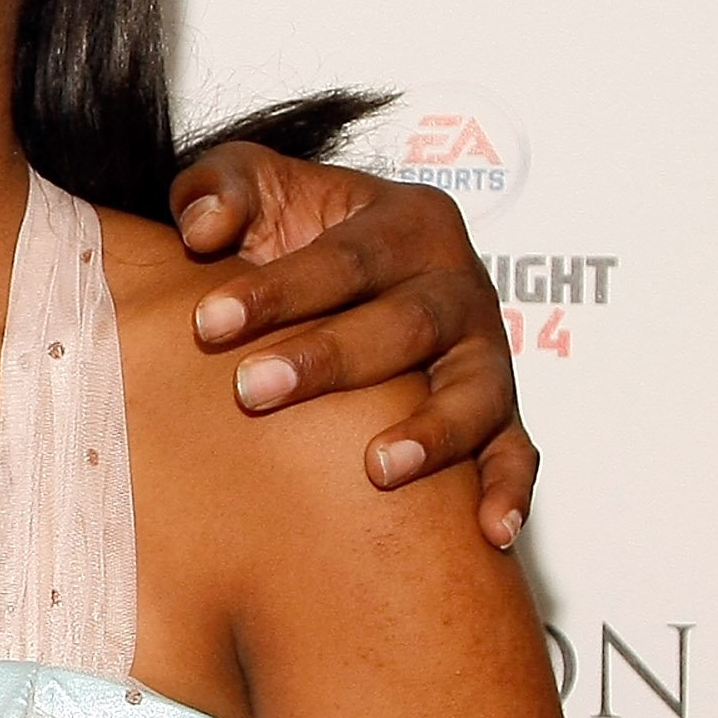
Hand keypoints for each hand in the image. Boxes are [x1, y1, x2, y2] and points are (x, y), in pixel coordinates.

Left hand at [169, 144, 532, 547]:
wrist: (342, 270)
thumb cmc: (290, 226)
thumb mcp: (252, 186)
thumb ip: (218, 188)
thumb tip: (201, 229)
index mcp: (408, 222)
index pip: (344, 258)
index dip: (277, 288)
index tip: (207, 322)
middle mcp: (459, 285)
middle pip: (405, 324)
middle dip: (330, 358)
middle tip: (253, 389)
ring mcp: (485, 352)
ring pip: (474, 390)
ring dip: (432, 431)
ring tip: (379, 470)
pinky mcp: (497, 409)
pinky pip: (515, 450)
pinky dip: (508, 488)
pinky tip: (490, 531)